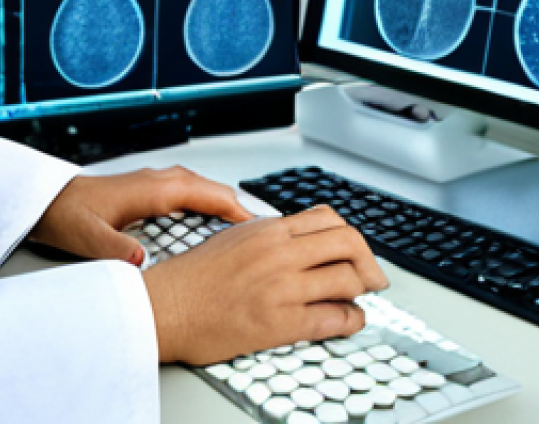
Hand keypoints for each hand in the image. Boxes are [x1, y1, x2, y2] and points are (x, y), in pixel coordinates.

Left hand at [28, 166, 253, 265]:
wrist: (47, 201)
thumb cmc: (67, 214)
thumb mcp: (88, 237)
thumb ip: (113, 249)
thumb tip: (138, 261)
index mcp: (153, 189)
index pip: (206, 194)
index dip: (236, 210)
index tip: (262, 227)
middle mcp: (158, 180)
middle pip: (211, 189)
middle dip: (239, 207)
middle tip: (266, 232)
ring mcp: (154, 182)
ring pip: (201, 188)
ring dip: (224, 204)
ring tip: (247, 230)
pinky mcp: (148, 190)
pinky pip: (190, 192)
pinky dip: (208, 203)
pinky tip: (212, 222)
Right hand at [142, 204, 388, 364]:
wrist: (168, 306)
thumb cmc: (193, 277)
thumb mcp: (233, 237)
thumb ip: (269, 235)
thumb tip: (299, 241)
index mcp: (267, 228)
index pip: (328, 218)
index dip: (349, 235)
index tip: (353, 249)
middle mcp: (279, 252)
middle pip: (348, 242)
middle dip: (368, 260)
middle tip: (371, 276)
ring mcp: (283, 286)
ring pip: (348, 279)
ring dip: (360, 291)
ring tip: (354, 299)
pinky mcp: (282, 321)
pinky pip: (336, 318)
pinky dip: (351, 320)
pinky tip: (347, 320)